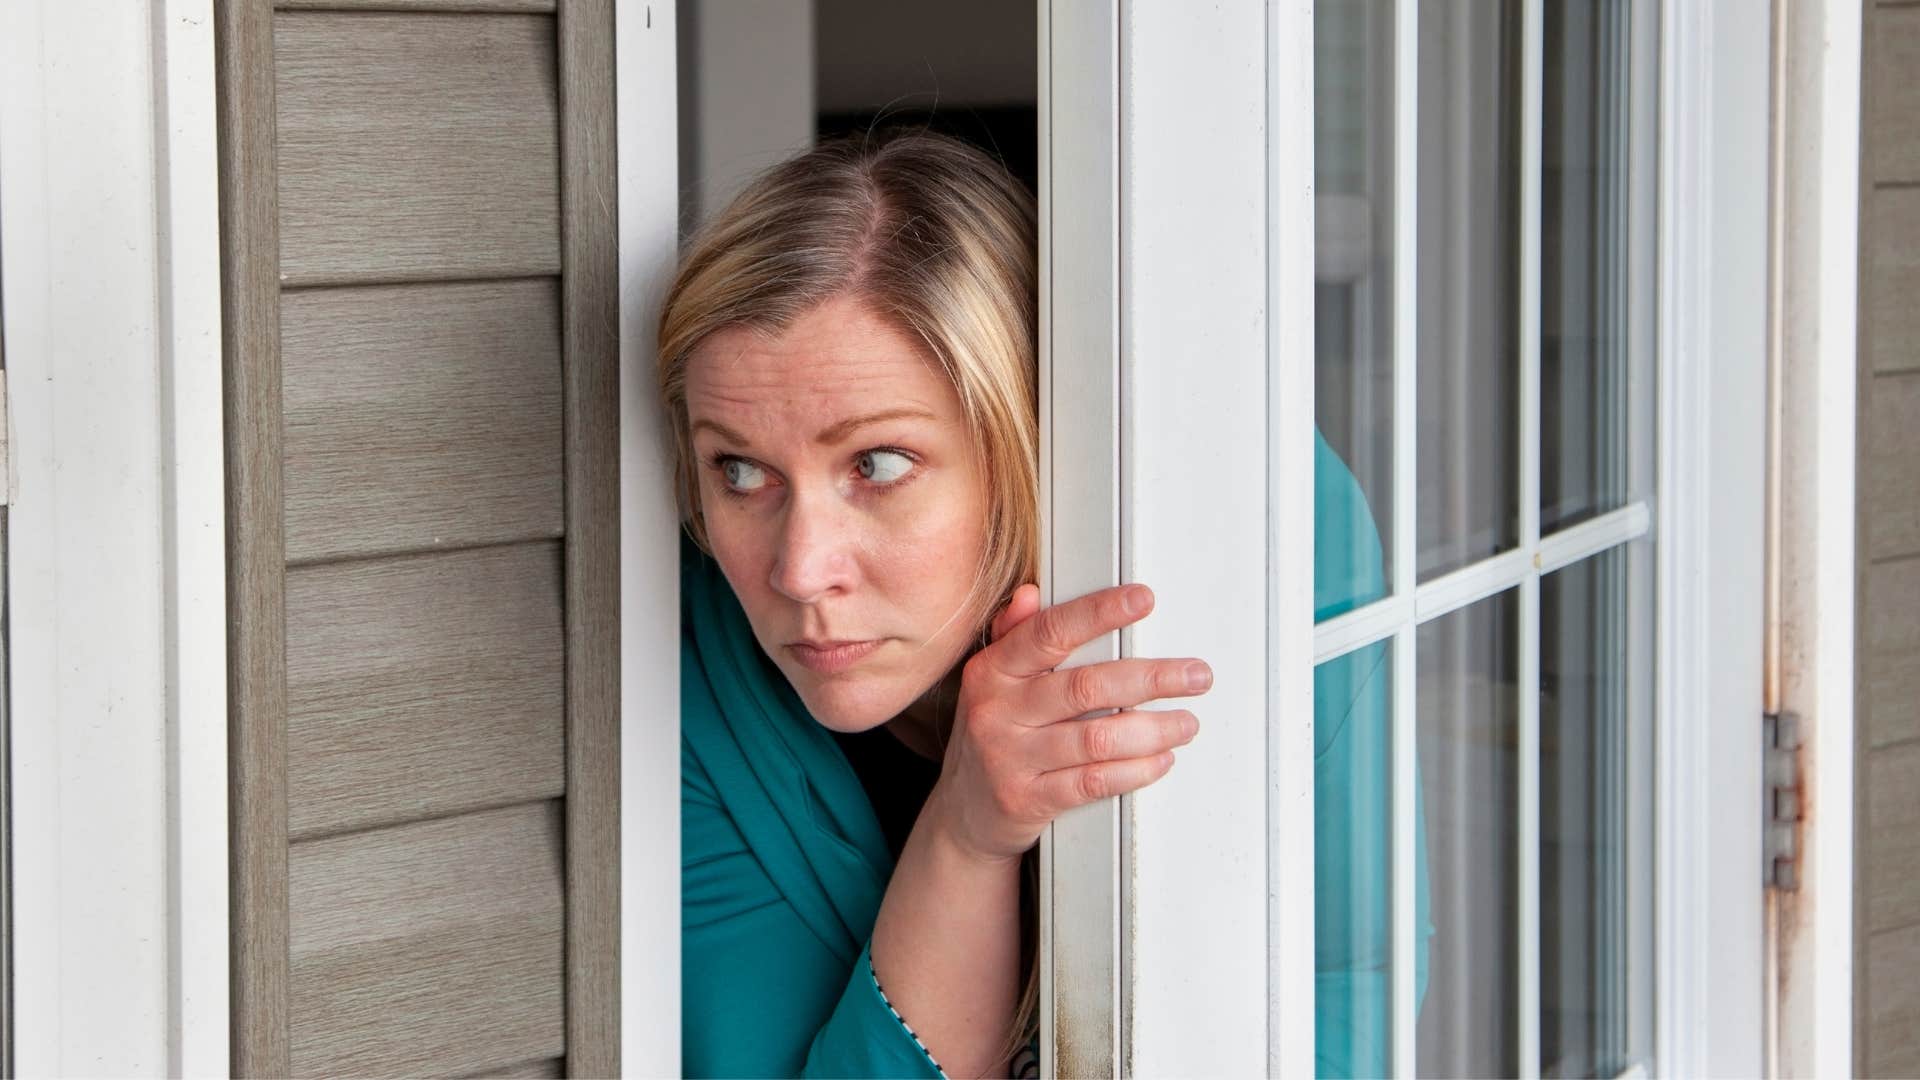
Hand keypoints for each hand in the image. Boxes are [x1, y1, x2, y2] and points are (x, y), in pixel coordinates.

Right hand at [924, 582, 1210, 863]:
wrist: (963, 816)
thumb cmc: (993, 737)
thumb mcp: (992, 684)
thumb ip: (1015, 637)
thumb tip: (1031, 595)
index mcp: (991, 671)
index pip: (1050, 633)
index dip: (1099, 613)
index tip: (1143, 600)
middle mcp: (997, 711)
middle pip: (1087, 686)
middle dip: (1152, 678)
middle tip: (1196, 675)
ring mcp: (1010, 758)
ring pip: (1097, 738)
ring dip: (1154, 729)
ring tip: (1187, 722)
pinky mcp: (1027, 800)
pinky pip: (1094, 782)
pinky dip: (1136, 770)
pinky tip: (1160, 759)